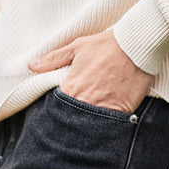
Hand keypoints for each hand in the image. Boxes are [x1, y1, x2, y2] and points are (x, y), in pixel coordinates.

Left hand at [28, 29, 152, 112]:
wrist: (137, 45)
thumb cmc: (106, 44)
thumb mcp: (77, 47)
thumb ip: (53, 59)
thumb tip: (31, 66)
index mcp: (72, 87)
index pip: (57, 106)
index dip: (59, 108)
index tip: (63, 107)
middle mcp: (85, 101)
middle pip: (72, 119)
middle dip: (73, 118)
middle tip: (79, 113)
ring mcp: (104, 108)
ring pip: (91, 124)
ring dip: (89, 123)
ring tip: (92, 118)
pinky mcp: (122, 111)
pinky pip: (111, 124)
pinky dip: (108, 123)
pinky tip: (108, 117)